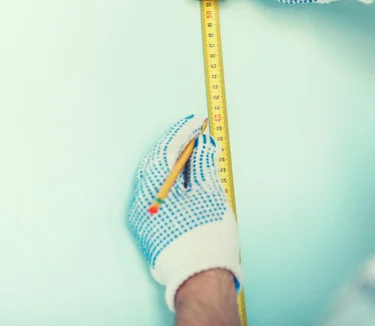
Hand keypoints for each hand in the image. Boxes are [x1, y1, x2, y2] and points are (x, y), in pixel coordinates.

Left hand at [128, 115, 242, 310]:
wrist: (200, 276)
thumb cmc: (206, 234)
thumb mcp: (210, 192)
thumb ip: (204, 163)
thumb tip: (203, 144)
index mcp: (152, 189)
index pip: (165, 150)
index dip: (182, 133)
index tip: (195, 122)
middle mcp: (141, 201)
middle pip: (157, 164)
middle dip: (176, 147)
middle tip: (196, 135)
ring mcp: (143, 217)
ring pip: (156, 180)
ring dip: (175, 166)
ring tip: (195, 156)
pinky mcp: (150, 229)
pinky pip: (158, 196)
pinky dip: (172, 184)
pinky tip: (187, 181)